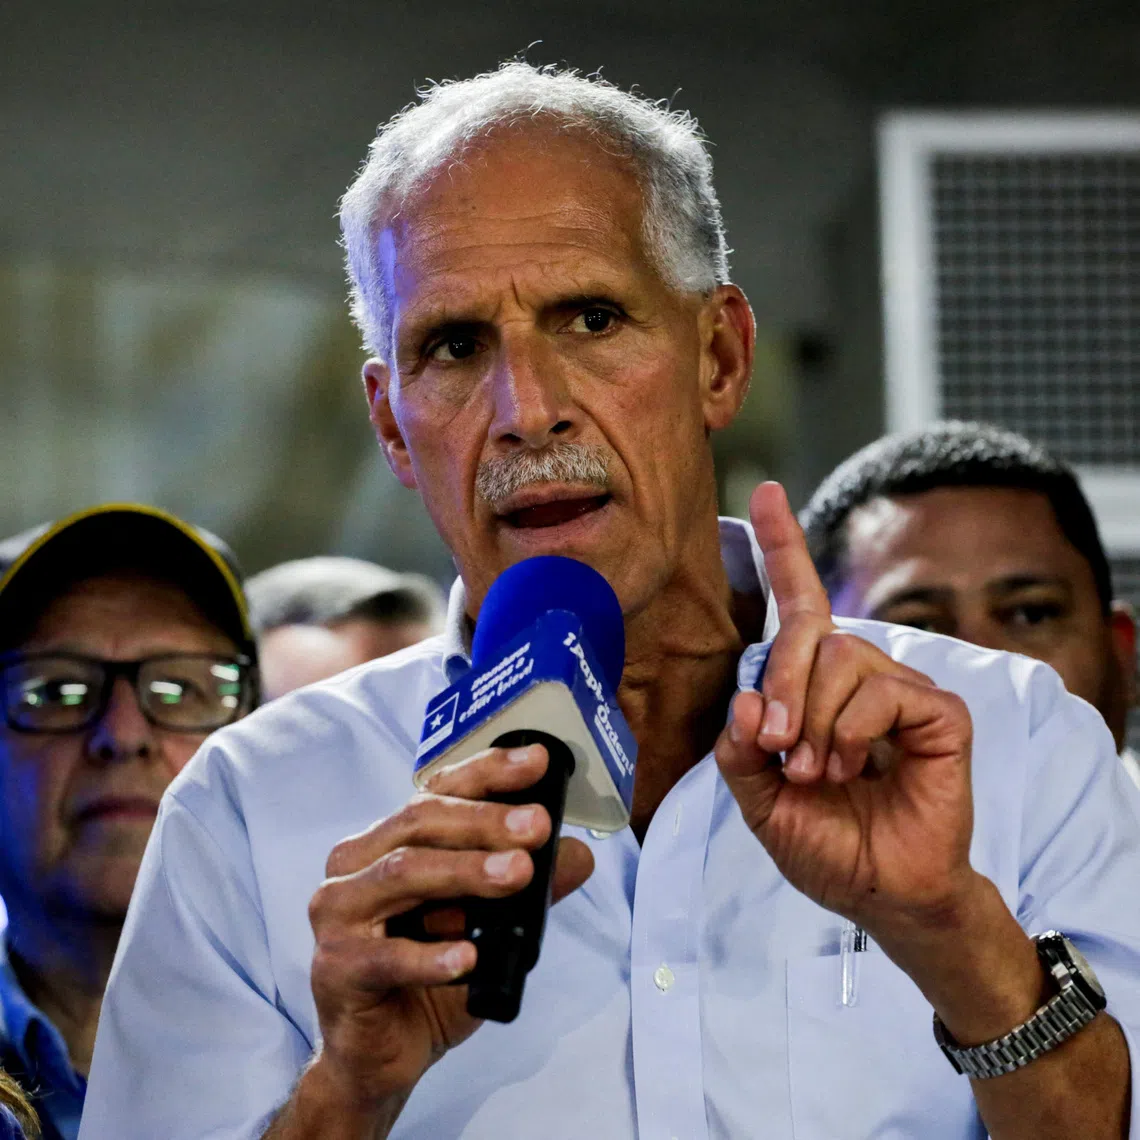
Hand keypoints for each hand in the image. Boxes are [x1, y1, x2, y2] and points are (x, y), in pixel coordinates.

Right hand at [305, 745, 594, 1111]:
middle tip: (537, 826)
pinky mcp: (335, 968)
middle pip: (419, 823)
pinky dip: (431, 956)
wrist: (379, 1059)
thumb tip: (577, 854)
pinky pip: (385, 957)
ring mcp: (338, 915)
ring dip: (465, 871)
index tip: (537, 763)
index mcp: (387, 843)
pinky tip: (469, 958)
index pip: (436, 792)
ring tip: (518, 874)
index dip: (487, 772)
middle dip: (484, 821)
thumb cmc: (427, 982)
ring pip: (402, 873)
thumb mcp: (488, 931)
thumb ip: (527, 891)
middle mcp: (354, 866)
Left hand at [714, 482, 976, 934]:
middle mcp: (856, 675)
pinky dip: (854, 732)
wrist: (879, 891)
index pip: (799, 603)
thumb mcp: (759, 798)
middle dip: (785, 687)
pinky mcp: (938, 711)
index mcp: (813, 686)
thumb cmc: (825, 841)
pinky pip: (883, 691)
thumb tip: (749, 697)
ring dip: (818, 722)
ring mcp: (900, 687)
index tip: (764, 493)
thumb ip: (742, 749)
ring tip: (822, 772)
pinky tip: (857, 766)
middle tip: (781, 747)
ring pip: (844, 658)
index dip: (782, 547)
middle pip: (811, 633)